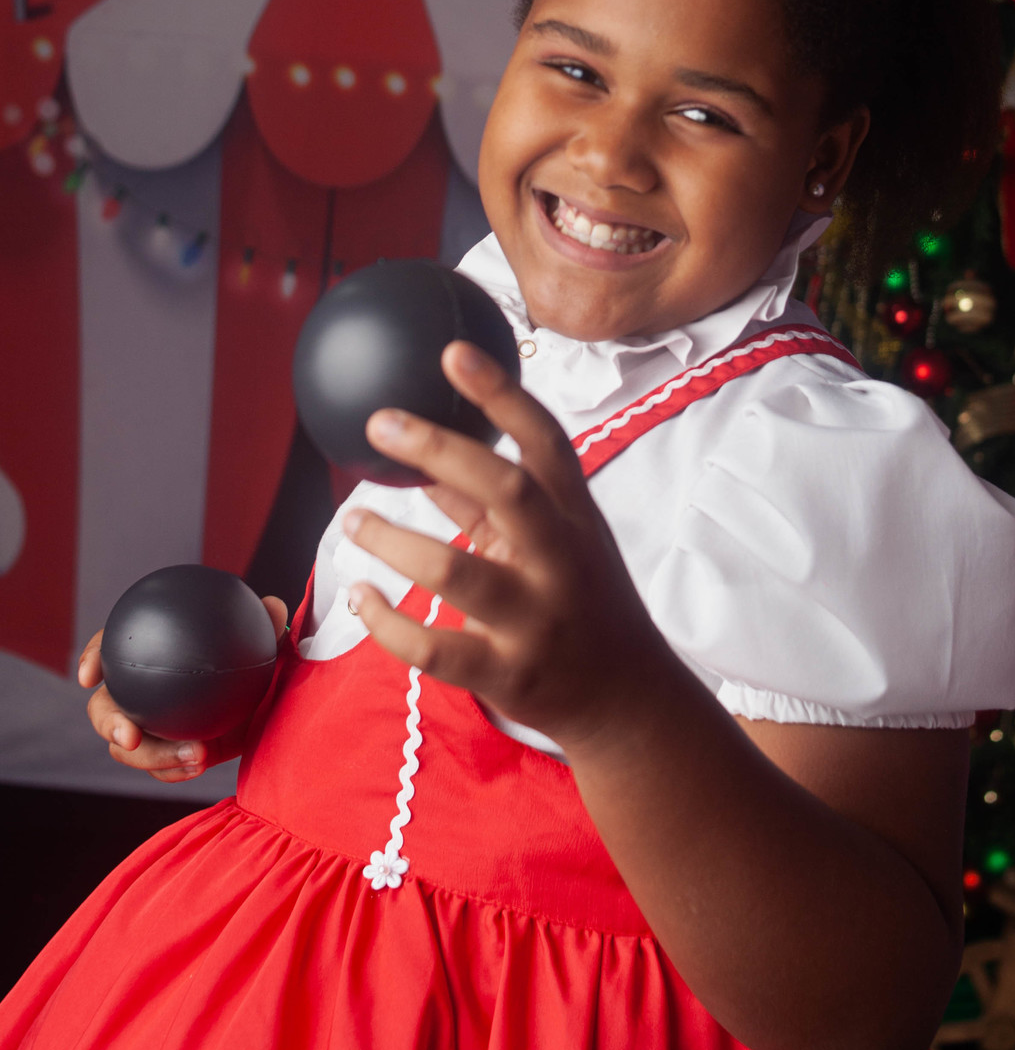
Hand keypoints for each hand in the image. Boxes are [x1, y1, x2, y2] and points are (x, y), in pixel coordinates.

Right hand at [77, 595, 288, 783]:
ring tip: (194, 755)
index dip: (92, 657)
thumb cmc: (257, 661)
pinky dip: (174, 770)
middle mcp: (141, 691)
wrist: (270, 701)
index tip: (91, 676)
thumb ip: (266, 625)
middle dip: (109, 724)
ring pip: (127, 748)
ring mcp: (151, 726)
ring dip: (153, 756)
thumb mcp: (264, 642)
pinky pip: (160, 769)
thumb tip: (273, 605)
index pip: (110, 647)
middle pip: (105, 708)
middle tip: (130, 736)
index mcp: (150, 652)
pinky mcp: (169, 753)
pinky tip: (199, 765)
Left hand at [344, 341, 671, 750]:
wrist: (628, 697)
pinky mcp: (508, 673)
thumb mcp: (557, 542)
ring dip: (391, 539)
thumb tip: (424, 460)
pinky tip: (360, 595)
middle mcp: (561, 561)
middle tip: (380, 421)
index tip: (454, 352)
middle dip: (440, 449)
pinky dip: (385, 621)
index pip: (545, 441)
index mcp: (576, 518)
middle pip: (505, 490)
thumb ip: (491, 505)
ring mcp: (536, 619)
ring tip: (351, 519)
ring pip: (453, 571)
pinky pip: (432, 649)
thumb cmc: (584, 601)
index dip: (501, 394)